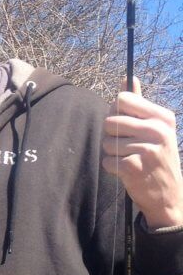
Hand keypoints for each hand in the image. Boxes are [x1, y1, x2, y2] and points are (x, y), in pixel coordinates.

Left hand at [102, 77, 182, 228]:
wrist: (169, 196)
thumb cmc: (156, 158)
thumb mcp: (155, 128)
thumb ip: (139, 103)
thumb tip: (128, 77)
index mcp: (162, 117)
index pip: (122, 100)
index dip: (116, 112)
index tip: (127, 125)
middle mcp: (157, 130)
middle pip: (110, 121)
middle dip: (112, 136)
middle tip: (129, 148)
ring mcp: (146, 149)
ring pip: (106, 142)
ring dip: (113, 154)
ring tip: (130, 160)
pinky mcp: (134, 167)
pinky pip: (107, 161)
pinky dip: (112, 168)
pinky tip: (128, 171)